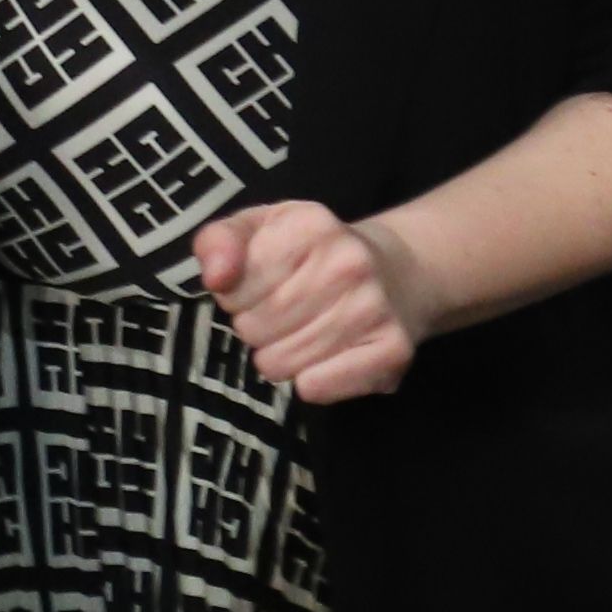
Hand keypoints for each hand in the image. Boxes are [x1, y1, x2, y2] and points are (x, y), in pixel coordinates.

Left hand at [197, 197, 431, 402]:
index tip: (257, 289)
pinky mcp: (392, 350)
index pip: (233, 287)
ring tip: (300, 334)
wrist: (395, 272)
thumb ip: (219, 242)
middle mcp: (349, 262)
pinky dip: (310, 383)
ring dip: (279, 357)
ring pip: (281, 362)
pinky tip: (322, 361)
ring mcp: (374, 307)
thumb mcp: (257, 228)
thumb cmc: (309, 254)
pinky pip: (317, 387)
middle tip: (279, 316)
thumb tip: (216, 278)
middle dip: (255, 328)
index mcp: (310, 224)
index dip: (235, 296)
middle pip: (255, 328)